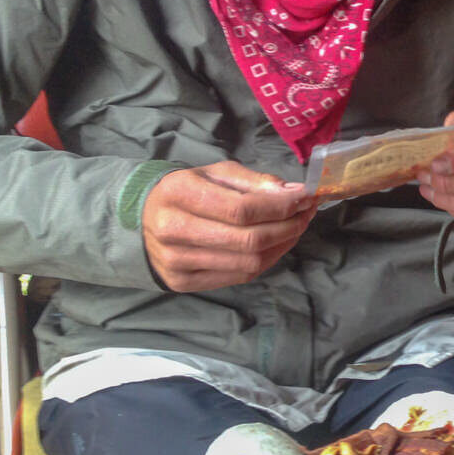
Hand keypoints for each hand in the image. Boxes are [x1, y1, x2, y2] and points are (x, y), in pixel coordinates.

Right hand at [142, 161, 316, 291]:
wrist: (147, 218)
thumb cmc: (189, 189)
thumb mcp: (218, 172)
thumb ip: (256, 182)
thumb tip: (295, 194)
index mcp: (179, 193)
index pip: (242, 209)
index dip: (280, 207)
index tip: (306, 198)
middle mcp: (173, 229)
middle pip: (248, 240)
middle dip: (288, 226)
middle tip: (306, 213)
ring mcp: (175, 261)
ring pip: (248, 263)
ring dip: (283, 245)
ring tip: (296, 226)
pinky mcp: (182, 282)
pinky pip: (240, 276)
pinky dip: (268, 260)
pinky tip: (277, 244)